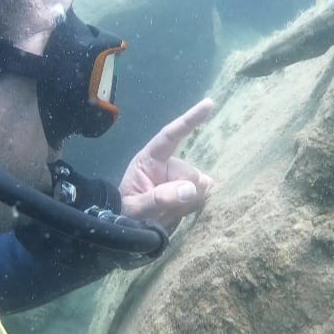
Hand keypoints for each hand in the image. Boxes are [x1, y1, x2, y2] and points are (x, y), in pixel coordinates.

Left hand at [119, 98, 215, 229]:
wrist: (125, 229)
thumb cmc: (124, 212)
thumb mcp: (135, 207)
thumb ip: (159, 198)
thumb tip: (191, 187)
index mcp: (150, 159)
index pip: (171, 136)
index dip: (190, 120)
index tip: (209, 104)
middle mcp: (168, 166)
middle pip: (190, 172)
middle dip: (184, 192)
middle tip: (165, 211)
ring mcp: (179, 180)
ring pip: (199, 187)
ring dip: (188, 203)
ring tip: (166, 215)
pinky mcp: (188, 194)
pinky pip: (202, 197)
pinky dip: (194, 207)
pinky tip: (178, 214)